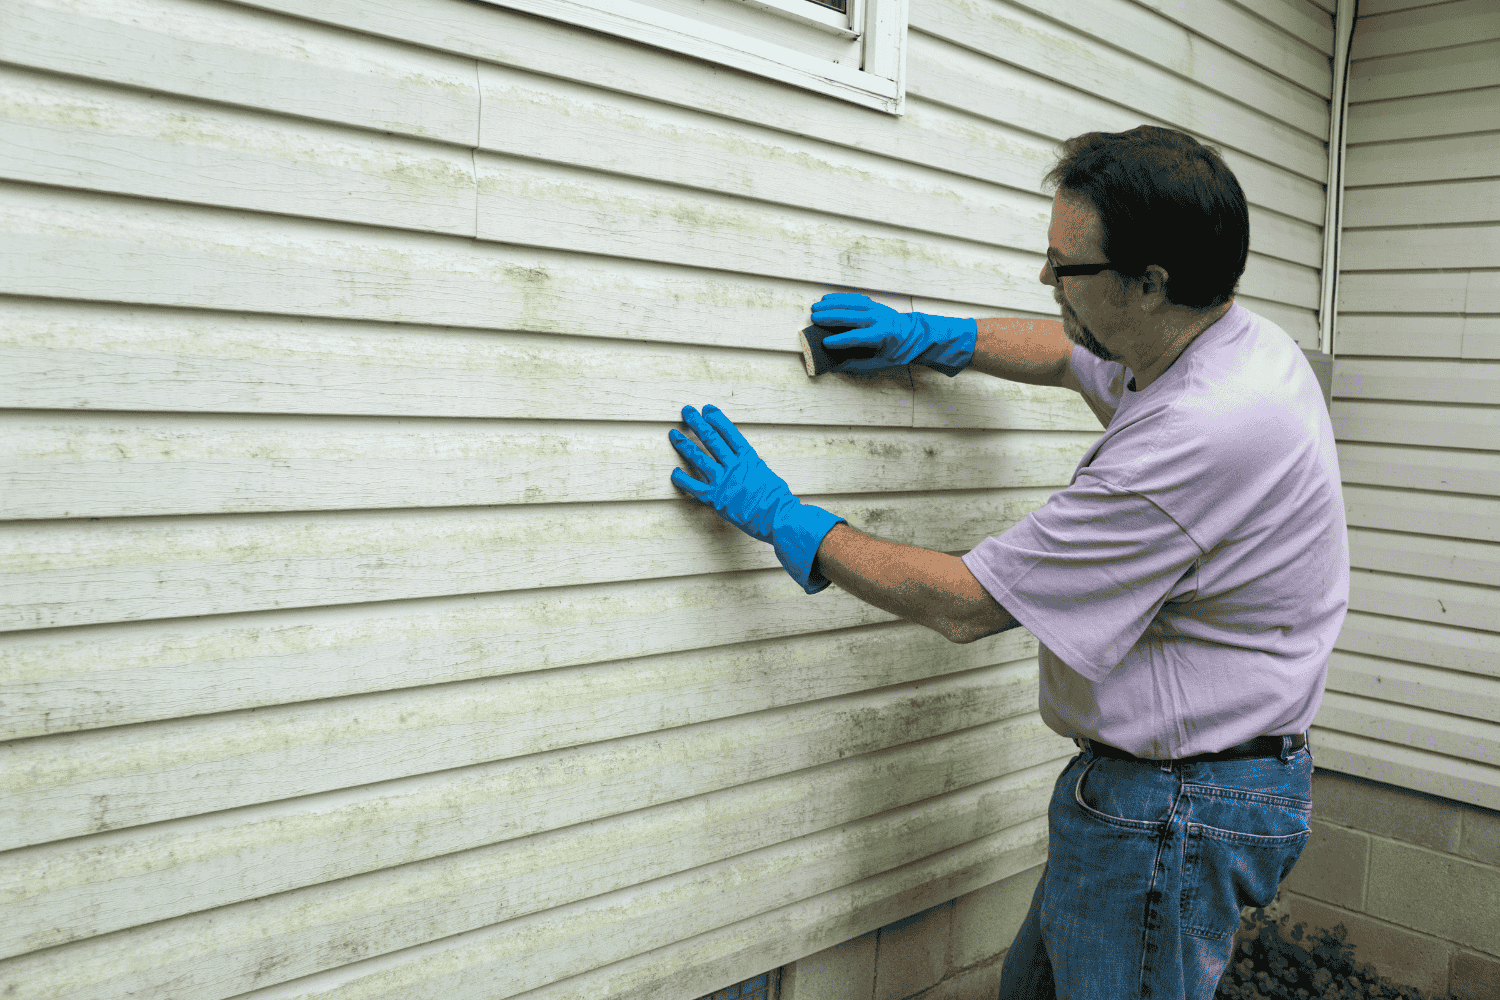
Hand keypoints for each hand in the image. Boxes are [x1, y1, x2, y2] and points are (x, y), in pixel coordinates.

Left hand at [669, 404, 846, 593]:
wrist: (779, 518)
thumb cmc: (778, 500)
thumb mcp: (766, 475)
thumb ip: (751, 466)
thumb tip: (743, 463)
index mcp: (749, 458)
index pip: (729, 432)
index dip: (717, 419)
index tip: (707, 409)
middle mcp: (734, 465)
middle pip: (712, 440)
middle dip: (697, 424)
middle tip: (687, 411)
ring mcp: (724, 481)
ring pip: (699, 458)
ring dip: (684, 444)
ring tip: (673, 434)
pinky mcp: (716, 498)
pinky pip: (694, 487)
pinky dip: (683, 480)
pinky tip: (674, 473)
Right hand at [809, 293, 976, 375]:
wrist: (915, 334)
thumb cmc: (897, 351)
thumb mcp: (881, 362)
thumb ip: (858, 364)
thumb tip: (836, 366)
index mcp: (882, 335)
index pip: (857, 337)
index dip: (841, 341)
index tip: (825, 343)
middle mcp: (879, 319)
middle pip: (851, 315)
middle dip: (831, 317)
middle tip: (814, 319)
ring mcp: (876, 308)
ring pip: (850, 303)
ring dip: (832, 304)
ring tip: (815, 307)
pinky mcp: (873, 303)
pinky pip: (853, 298)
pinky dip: (839, 298)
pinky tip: (827, 299)